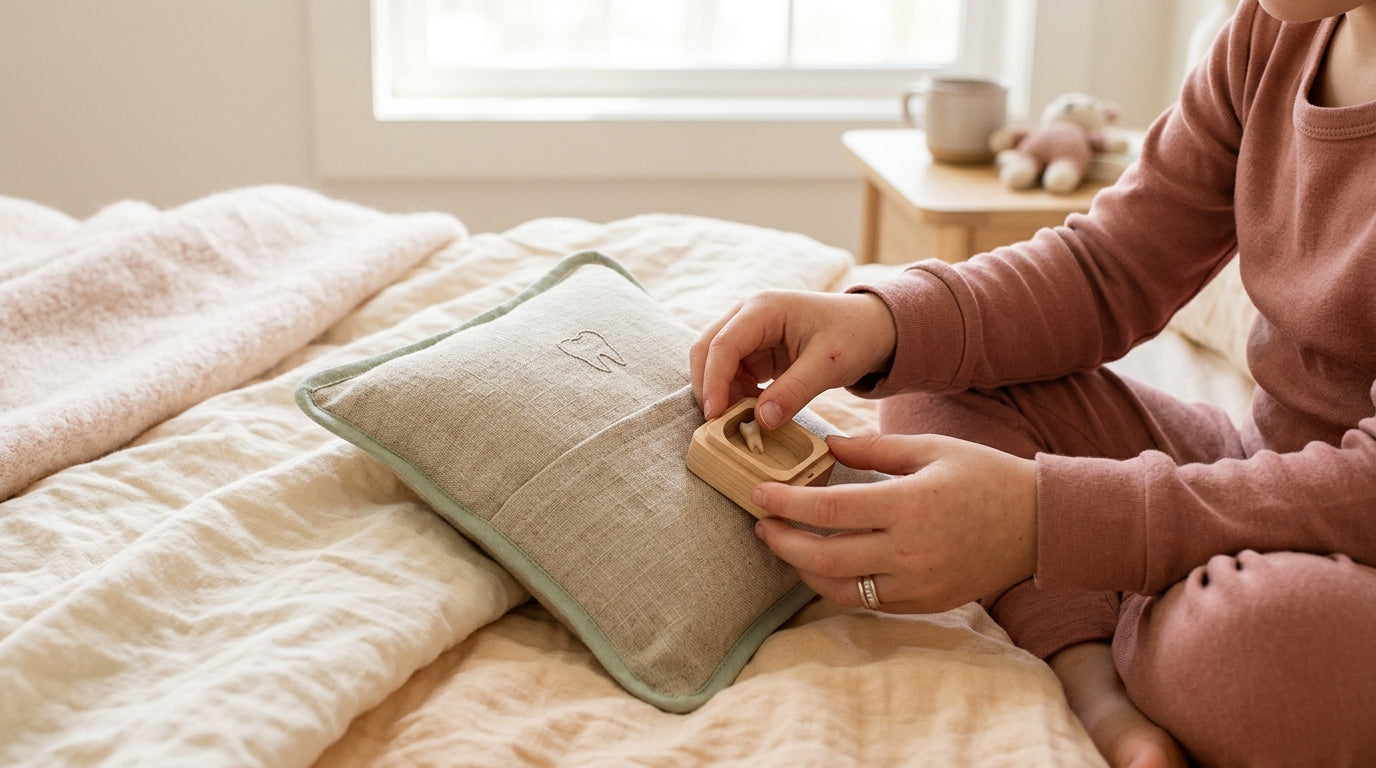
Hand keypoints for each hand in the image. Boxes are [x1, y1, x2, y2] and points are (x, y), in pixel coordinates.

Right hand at [689, 290, 895, 427]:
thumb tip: (761, 422)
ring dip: (721, 394)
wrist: (872, 328)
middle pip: (706, 351)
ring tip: (742, 421)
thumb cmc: (854, 335)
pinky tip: (753, 413)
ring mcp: (748, 334)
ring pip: (714, 366)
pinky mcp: (754, 353)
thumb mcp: (829, 364)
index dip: (713, 380)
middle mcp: (747, 316)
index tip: (714, 416)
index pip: (723, 344)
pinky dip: (735, 397)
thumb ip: (795, 391)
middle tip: (719, 425)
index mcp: (763, 309)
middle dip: (708, 387)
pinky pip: (731, 376)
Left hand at [752, 433, 1037, 613]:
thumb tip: (825, 447)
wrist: (1040, 524)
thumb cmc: (985, 476)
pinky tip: (820, 565)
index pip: (829, 511)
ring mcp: (917, 583)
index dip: (786, 504)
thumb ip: (873, 450)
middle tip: (761, 523)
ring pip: (839, 588)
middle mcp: (909, 551)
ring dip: (802, 569)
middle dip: (782, 542)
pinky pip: (866, 601)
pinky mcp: (925, 602)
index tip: (758, 493)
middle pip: (824, 558)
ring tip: (783, 544)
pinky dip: (835, 586)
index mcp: (909, 505)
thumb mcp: (930, 449)